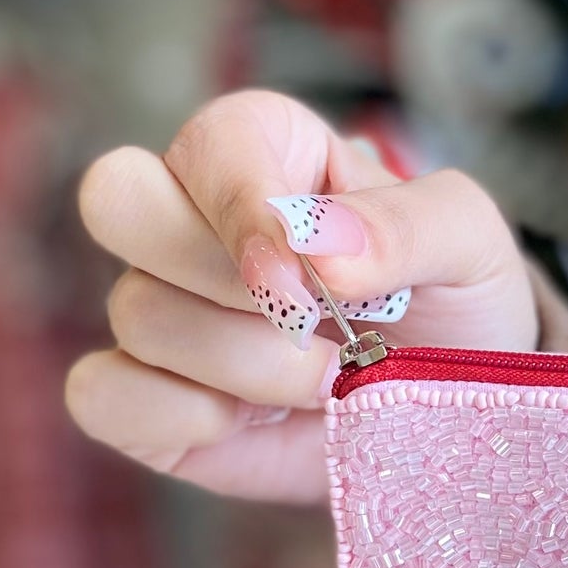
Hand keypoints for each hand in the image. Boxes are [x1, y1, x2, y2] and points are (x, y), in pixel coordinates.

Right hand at [66, 89, 535, 501]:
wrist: (454, 404)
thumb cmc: (451, 297)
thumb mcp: (466, 240)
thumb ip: (409, 223)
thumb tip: (321, 248)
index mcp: (261, 150)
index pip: (207, 144)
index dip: (251, 212)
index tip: (320, 279)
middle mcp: (189, 218)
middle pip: (118, 201)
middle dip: (219, 275)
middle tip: (310, 323)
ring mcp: (161, 308)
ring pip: (136, 313)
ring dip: (245, 365)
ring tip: (327, 382)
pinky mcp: (148, 398)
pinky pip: (101, 395)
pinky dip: (180, 417)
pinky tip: (253, 422)